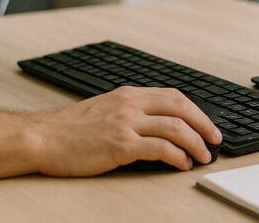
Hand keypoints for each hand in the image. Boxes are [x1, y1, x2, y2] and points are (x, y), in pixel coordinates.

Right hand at [30, 87, 222, 174]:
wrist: (43, 138)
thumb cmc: (69, 129)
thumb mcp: (104, 108)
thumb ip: (129, 111)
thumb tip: (157, 123)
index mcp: (127, 94)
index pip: (173, 95)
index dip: (195, 110)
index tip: (207, 124)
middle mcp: (129, 105)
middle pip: (180, 107)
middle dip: (203, 124)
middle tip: (215, 140)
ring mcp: (125, 124)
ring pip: (174, 127)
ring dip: (195, 143)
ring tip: (202, 156)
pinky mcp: (120, 145)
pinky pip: (159, 149)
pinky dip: (176, 156)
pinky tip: (181, 164)